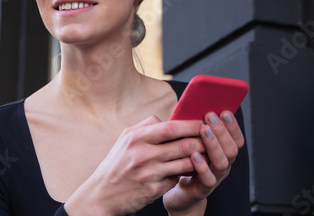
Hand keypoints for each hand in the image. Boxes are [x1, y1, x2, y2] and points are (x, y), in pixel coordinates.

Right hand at [64, 116, 206, 215]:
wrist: (101, 195)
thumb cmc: (116, 164)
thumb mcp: (125, 139)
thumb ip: (146, 126)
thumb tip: (166, 118)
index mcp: (136, 138)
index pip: (171, 127)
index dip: (191, 125)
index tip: (203, 123)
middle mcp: (142, 154)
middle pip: (182, 145)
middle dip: (202, 142)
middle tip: (213, 139)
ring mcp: (148, 174)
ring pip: (184, 164)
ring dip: (199, 159)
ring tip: (208, 154)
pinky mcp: (152, 191)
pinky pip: (176, 179)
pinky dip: (185, 174)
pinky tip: (192, 170)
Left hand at [163, 111, 244, 215]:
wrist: (179, 192)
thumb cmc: (185, 161)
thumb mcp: (190, 142)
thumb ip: (194, 128)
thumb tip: (188, 106)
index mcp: (223, 152)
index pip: (236, 138)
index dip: (232, 125)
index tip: (224, 111)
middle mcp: (223, 164)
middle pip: (231, 148)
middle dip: (222, 130)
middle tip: (210, 117)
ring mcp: (215, 177)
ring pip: (222, 162)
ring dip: (214, 144)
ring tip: (204, 131)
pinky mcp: (203, 188)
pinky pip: (208, 179)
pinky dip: (202, 166)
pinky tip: (194, 155)